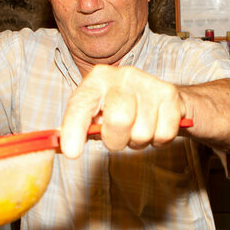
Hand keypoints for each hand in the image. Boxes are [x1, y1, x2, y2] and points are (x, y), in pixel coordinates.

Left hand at [60, 65, 185, 157]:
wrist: (161, 97)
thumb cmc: (121, 108)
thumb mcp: (97, 113)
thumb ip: (79, 127)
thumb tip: (58, 145)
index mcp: (97, 79)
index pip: (81, 105)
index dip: (74, 129)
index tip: (72, 152)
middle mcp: (122, 76)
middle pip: (119, 119)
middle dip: (116, 140)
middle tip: (117, 139)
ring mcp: (149, 84)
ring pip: (142, 132)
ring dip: (138, 141)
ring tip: (138, 129)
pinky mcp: (170, 95)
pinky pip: (163, 134)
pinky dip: (159, 140)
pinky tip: (155, 127)